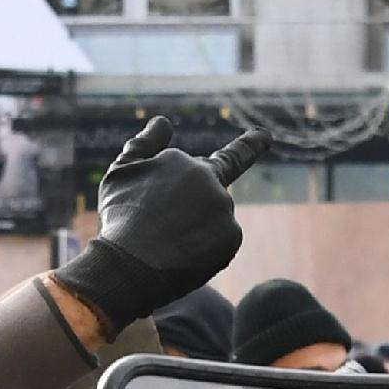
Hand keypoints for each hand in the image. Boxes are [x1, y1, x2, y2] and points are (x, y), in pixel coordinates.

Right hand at [52, 119, 272, 329]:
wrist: (128, 266)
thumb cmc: (121, 219)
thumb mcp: (120, 174)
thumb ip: (143, 146)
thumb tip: (163, 122)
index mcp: (186, 163)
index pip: (228, 155)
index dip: (251, 145)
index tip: (267, 136)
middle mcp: (211, 180)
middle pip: (207, 201)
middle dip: (191, 212)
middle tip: (163, 229)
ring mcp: (224, 209)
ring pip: (213, 223)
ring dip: (194, 232)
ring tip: (164, 245)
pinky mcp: (231, 237)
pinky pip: (220, 245)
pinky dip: (204, 252)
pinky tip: (181, 258)